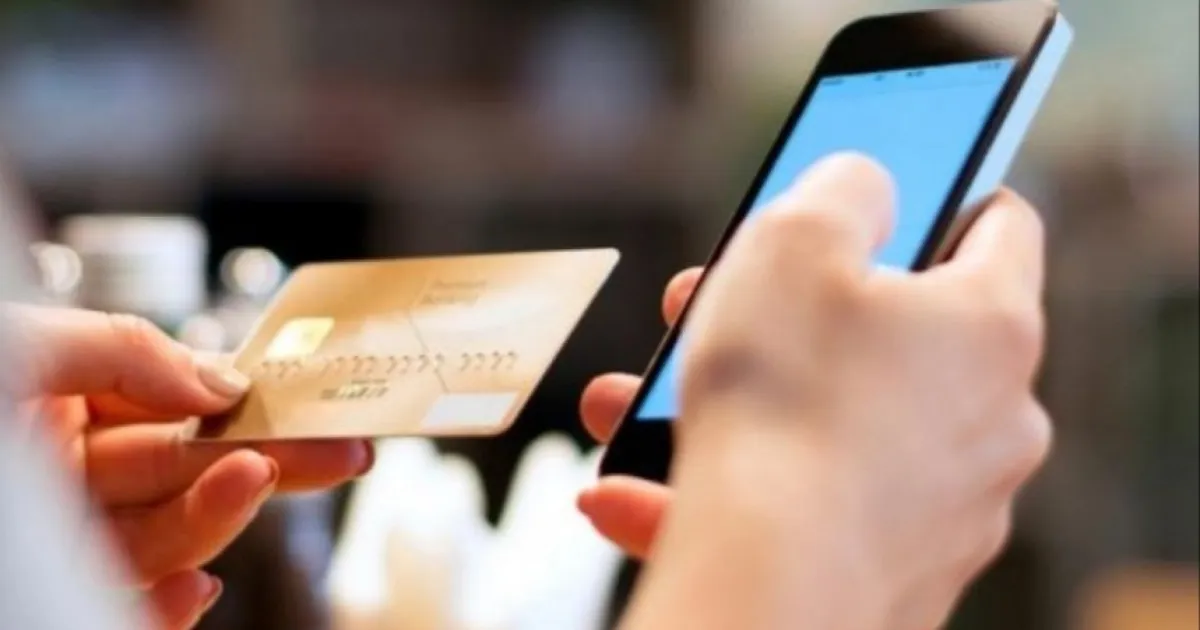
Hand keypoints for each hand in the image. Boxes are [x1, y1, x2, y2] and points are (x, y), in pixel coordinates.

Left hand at [2, 307, 372, 629]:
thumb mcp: (31, 343)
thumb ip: (129, 349)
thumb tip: (223, 386)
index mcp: (77, 400)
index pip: (191, 405)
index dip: (259, 405)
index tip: (322, 406)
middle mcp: (82, 470)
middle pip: (197, 470)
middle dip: (275, 459)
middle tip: (341, 453)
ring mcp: (75, 533)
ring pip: (172, 537)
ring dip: (221, 517)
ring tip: (253, 479)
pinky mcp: (68, 585)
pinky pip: (132, 603)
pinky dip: (171, 609)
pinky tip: (191, 590)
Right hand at [596, 154, 1052, 629]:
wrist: (771, 588)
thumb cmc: (783, 405)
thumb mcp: (792, 243)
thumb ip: (840, 189)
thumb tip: (867, 184)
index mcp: (991, 325)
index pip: (999, 226)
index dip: (941, 192)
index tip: (886, 194)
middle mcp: (992, 419)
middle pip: (893, 333)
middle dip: (787, 311)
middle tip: (708, 302)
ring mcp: (949, 506)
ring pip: (831, 425)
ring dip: (736, 404)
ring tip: (633, 406)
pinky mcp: (898, 572)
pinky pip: (807, 508)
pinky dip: (731, 493)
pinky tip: (632, 497)